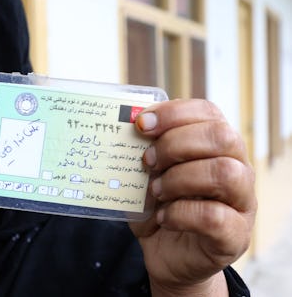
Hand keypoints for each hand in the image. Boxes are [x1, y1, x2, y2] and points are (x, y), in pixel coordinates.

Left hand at [130, 99, 255, 295]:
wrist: (165, 255)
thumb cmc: (157, 206)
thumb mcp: (145, 174)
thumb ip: (141, 151)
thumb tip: (125, 128)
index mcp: (216, 146)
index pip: (208, 112)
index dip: (174, 113)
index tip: (141, 124)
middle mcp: (237, 168)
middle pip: (221, 137)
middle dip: (175, 144)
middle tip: (147, 161)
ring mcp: (241, 203)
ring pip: (225, 173)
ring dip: (179, 179)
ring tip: (155, 191)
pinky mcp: (235, 236)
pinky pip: (214, 217)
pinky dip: (180, 213)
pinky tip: (163, 217)